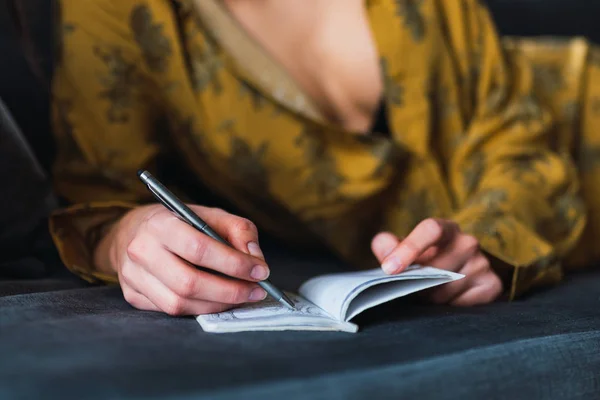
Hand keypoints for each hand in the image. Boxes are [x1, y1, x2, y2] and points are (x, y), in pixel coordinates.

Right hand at [94, 204, 268, 315]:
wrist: (132, 231)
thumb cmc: (179, 223)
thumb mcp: (210, 215)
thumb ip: (239, 230)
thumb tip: (256, 259)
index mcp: (161, 224)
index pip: (199, 249)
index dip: (233, 263)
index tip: (260, 271)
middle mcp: (142, 250)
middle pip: (189, 282)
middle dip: (230, 291)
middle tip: (257, 291)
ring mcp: (133, 276)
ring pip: (180, 303)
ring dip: (218, 305)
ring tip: (242, 297)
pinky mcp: (133, 296)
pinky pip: (171, 311)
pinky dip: (201, 309)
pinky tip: (219, 301)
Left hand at [370, 218, 502, 305]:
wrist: (458, 275)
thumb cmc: (424, 260)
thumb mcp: (402, 250)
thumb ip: (386, 246)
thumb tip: (385, 253)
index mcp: (444, 228)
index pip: (431, 229)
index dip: (409, 247)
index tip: (390, 269)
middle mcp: (467, 242)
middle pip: (435, 268)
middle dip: (417, 283)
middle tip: (409, 289)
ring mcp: (482, 263)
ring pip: (447, 290)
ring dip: (431, 298)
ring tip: (428, 296)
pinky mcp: (492, 285)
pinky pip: (462, 304)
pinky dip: (449, 307)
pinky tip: (448, 302)